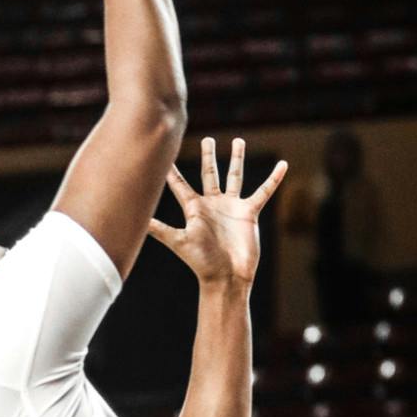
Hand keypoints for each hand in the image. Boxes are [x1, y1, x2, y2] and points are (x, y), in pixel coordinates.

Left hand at [148, 137, 287, 287]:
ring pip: (235, 177)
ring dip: (237, 159)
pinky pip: (263, 191)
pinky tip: (282, 165)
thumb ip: (159, 229)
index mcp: (194, 208)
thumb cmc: (201, 262)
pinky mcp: (249, 212)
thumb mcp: (179, 241)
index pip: (180, 184)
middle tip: (207, 139)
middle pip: (209, 173)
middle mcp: (212, 204)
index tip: (164, 154)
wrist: (227, 277)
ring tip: (239, 140)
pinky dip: (274, 179)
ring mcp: (231, 207)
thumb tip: (134, 220)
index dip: (172, 171)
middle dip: (208, 156)